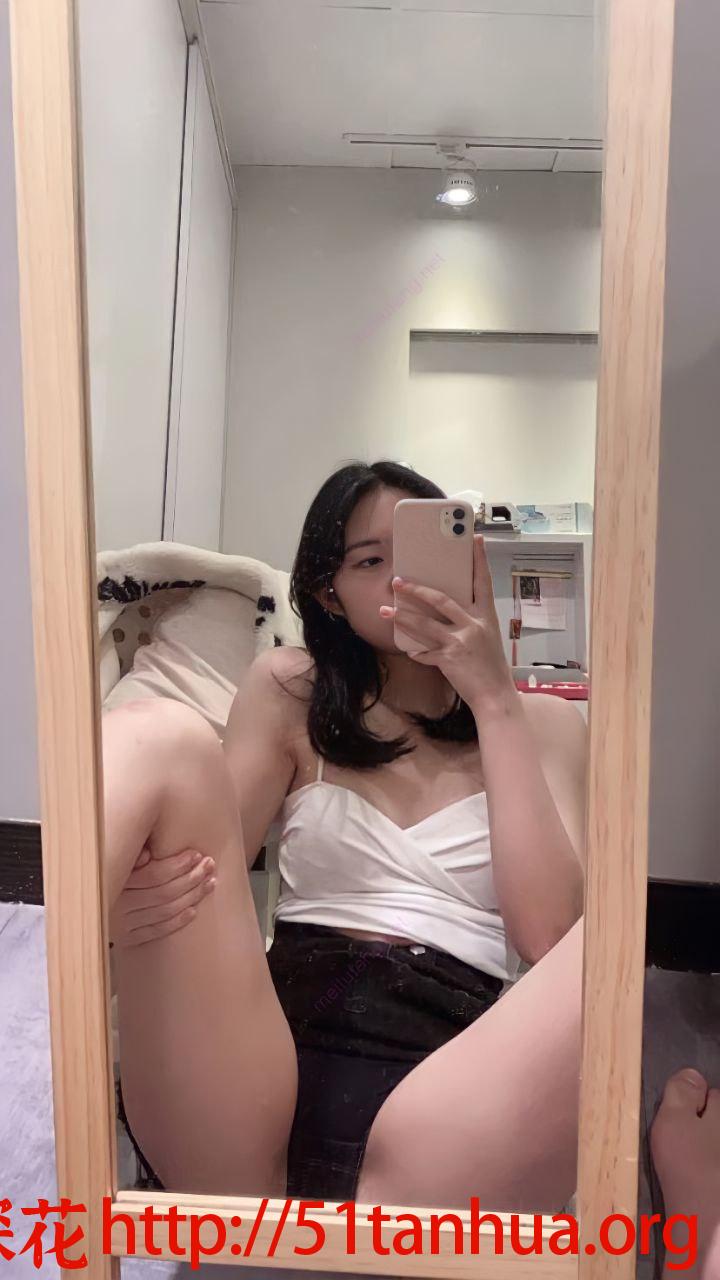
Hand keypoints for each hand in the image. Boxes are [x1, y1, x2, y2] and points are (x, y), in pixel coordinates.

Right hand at [110, 847, 215, 947]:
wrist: (77, 913)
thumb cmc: (101, 876)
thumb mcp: (110, 861)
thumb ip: (130, 856)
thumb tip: (148, 854)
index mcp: (115, 882)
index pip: (154, 875)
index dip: (178, 865)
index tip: (196, 855)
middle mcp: (118, 906)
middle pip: (164, 893)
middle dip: (191, 878)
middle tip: (210, 866)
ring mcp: (122, 925)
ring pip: (164, 911)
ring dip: (191, 897)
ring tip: (210, 883)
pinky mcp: (126, 940)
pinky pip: (156, 931)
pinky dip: (176, 922)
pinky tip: (194, 911)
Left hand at [380, 535, 516, 713]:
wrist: (496, 695)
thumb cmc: (492, 666)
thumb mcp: (488, 637)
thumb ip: (471, 621)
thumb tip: (450, 609)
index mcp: (487, 617)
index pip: (483, 582)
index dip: (478, 560)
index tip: (475, 539)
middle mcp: (474, 625)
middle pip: (441, 599)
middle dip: (417, 590)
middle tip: (398, 580)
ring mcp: (460, 642)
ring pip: (424, 624)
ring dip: (402, 616)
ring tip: (385, 608)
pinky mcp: (448, 659)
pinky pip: (424, 651)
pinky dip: (415, 650)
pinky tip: (407, 649)